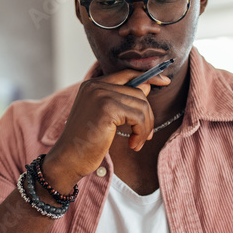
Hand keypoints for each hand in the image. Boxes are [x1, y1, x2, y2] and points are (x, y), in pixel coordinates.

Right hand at [41, 69, 169, 191]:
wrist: (68, 160)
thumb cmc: (86, 142)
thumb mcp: (105, 117)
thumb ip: (122, 100)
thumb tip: (147, 86)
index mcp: (92, 85)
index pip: (127, 73)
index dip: (149, 76)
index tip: (164, 81)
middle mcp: (95, 85)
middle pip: (138, 91)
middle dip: (147, 115)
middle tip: (145, 135)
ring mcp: (100, 95)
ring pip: (141, 104)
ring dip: (145, 127)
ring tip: (137, 142)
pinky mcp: (107, 108)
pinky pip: (138, 116)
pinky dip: (141, 133)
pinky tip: (132, 144)